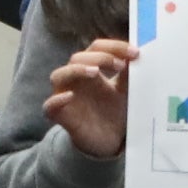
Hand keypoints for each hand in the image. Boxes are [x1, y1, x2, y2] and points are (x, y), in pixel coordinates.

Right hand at [43, 38, 136, 159]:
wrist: (109, 140)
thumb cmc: (114, 111)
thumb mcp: (126, 91)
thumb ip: (129, 75)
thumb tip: (138, 55)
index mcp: (91, 68)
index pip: (96, 48)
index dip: (114, 47)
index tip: (135, 53)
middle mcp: (76, 79)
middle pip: (77, 58)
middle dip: (100, 57)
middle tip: (121, 64)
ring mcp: (65, 96)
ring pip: (58, 75)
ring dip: (76, 70)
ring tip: (95, 72)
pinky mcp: (60, 116)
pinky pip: (49, 106)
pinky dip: (57, 100)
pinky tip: (70, 96)